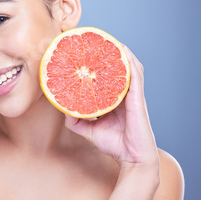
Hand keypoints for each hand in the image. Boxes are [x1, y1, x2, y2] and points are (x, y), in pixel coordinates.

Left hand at [65, 45, 158, 166]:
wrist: (132, 158)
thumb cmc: (114, 143)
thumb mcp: (89, 130)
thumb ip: (76, 120)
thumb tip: (63, 109)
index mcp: (114, 99)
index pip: (106, 77)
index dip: (99, 64)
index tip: (87, 53)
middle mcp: (123, 93)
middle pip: (116, 68)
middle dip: (108, 54)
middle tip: (95, 42)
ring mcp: (132, 94)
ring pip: (127, 67)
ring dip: (119, 53)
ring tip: (109, 40)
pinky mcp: (138, 98)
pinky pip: (135, 76)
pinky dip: (129, 62)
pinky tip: (123, 51)